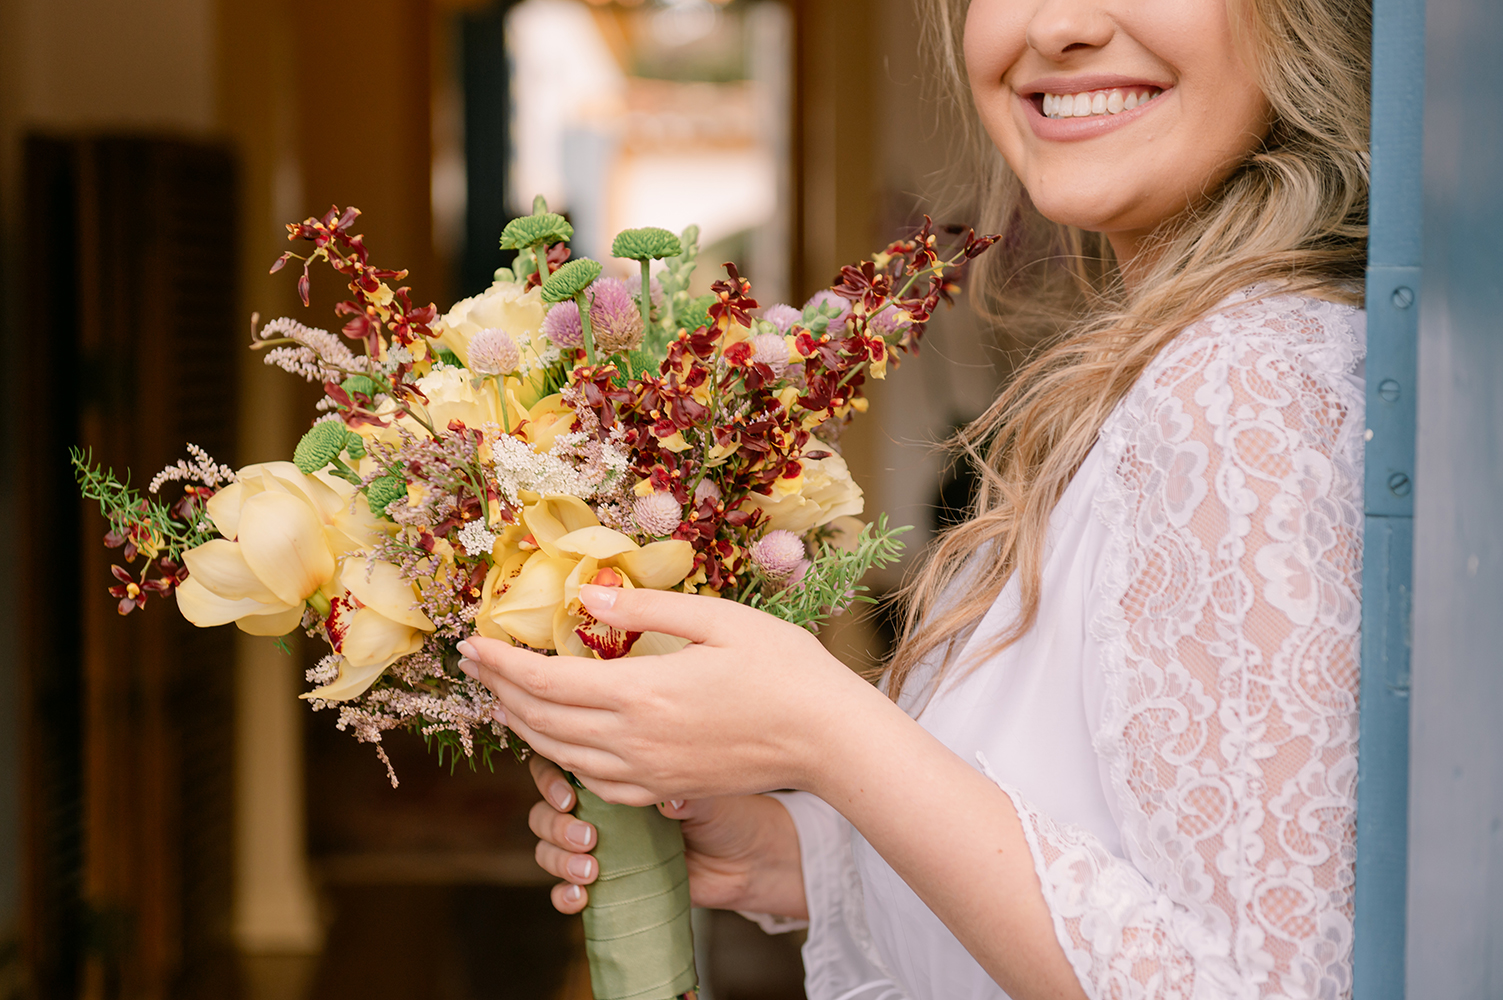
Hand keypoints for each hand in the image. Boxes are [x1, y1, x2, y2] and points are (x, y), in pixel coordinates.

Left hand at [459, 585, 889, 804]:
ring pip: (560, 757)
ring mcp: (646, 774)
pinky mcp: (663, 793)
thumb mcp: (718, 619)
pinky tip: (560, 740)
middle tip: (476, 666)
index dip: (500, 663)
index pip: (545, 680)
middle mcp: (633, 742)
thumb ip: (644, 608)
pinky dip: (562, 758)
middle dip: (500, 692)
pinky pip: (593, 781)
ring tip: (505, 698)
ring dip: (524, 727)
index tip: (470, 644)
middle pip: (541, 722)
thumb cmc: (784, 668)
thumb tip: (584, 594)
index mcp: (641, 693)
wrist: (829, 740)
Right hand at [527, 755, 807, 917]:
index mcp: (617, 774)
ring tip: (591, 872)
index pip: (560, 763)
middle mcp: (601, 807)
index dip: (549, 779)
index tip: (568, 797)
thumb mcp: (709, 798)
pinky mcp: (608, 883)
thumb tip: (668, 803)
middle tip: (590, 839)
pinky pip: (565, 890)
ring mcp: (601, 846)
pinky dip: (563, 895)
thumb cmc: (727, 814)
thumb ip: (686, 796)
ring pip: (548, 847)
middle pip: (546, 810)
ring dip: (558, 860)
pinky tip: (580, 899)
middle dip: (556, 826)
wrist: (747, 861)